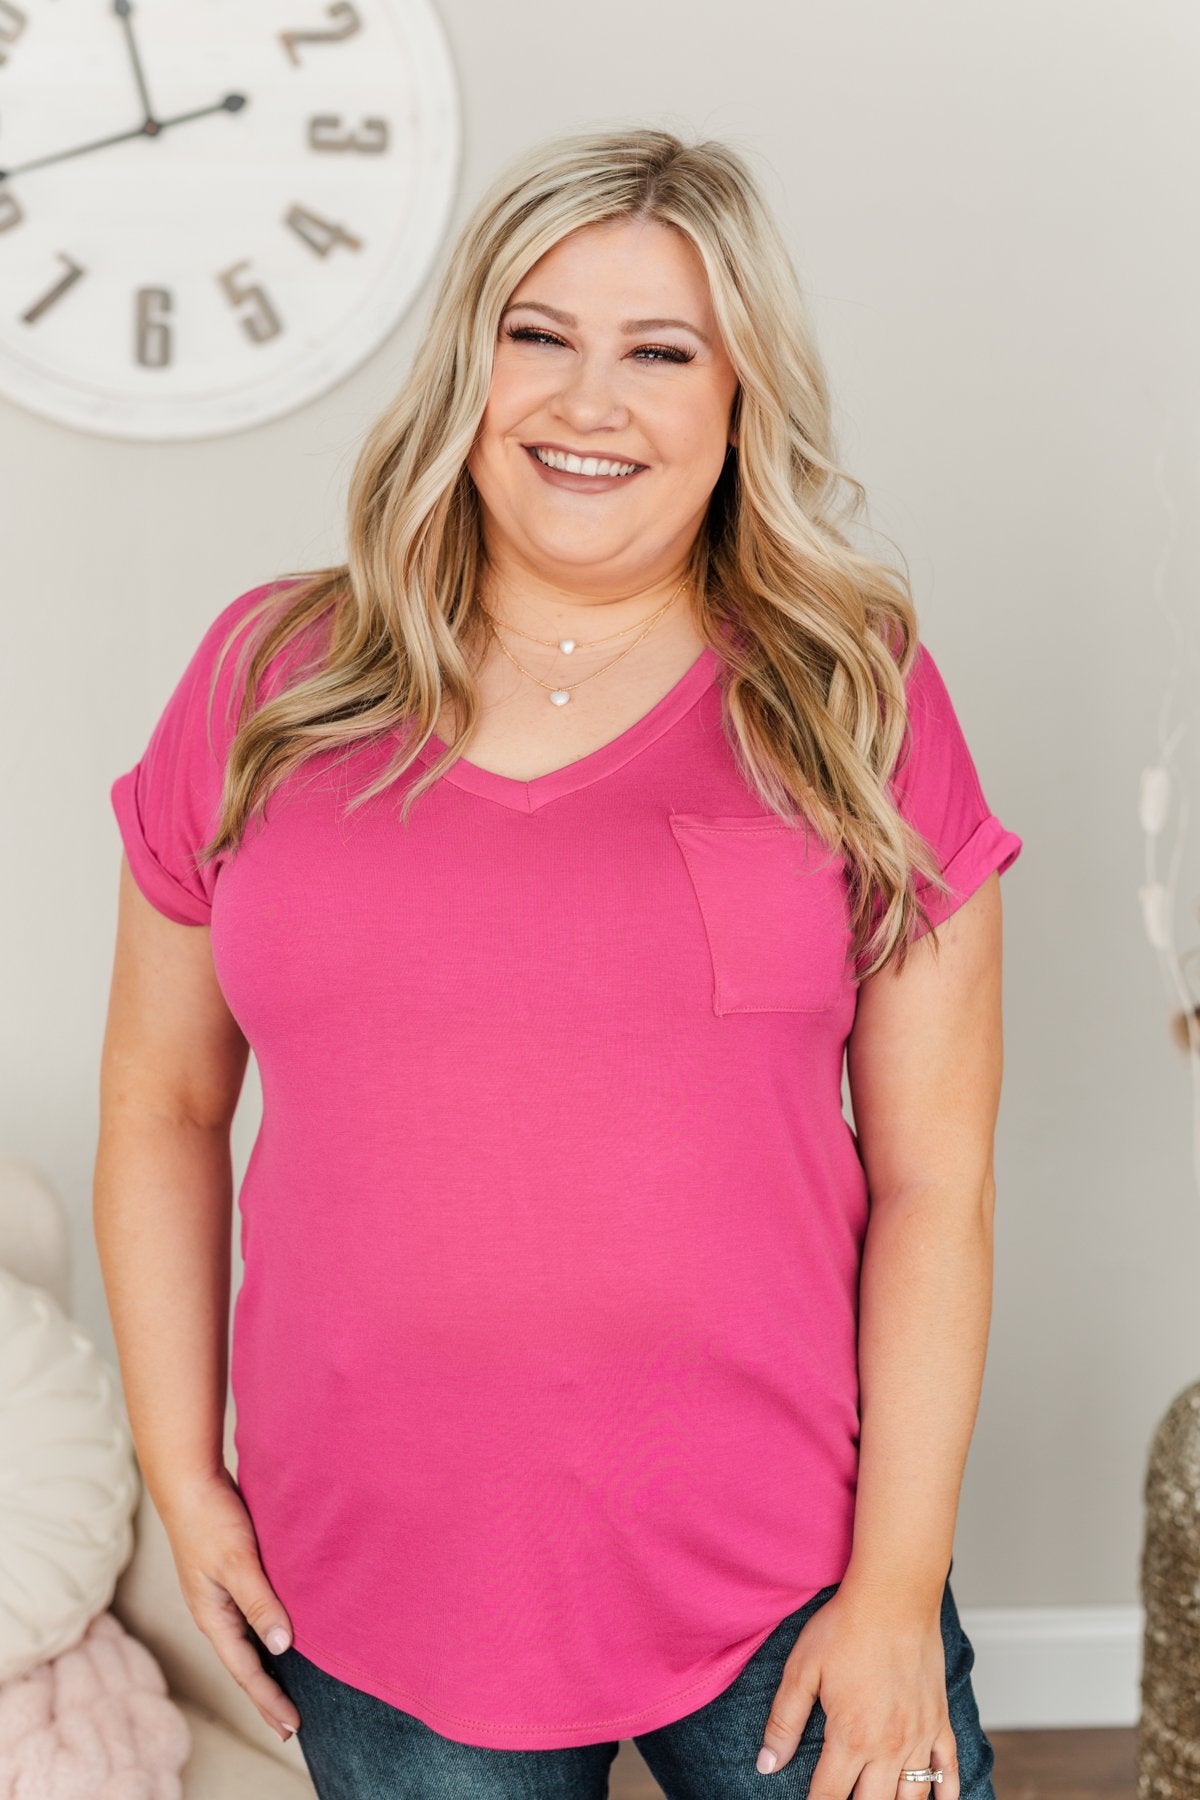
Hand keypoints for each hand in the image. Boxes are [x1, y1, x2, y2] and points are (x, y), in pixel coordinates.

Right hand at [157, 1466, 301, 1743]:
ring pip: (247, 1641)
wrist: (189, 1481)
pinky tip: (281, 1635)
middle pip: (244, 1664)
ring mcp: (219, 1596)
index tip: (292, 1726)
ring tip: (287, 1690)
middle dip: (266, 1695)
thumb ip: (260, 1602)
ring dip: (267, 1667)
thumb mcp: (238, 1562)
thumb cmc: (210, 1519)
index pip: (245, 1670)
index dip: (269, 1698)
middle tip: (290, 1726)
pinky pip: (250, 1617)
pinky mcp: (228, 1576)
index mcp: (212, 1617)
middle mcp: (215, 1612)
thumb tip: (283, 1646)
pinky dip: (266, 1634)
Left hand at [754, 1584, 958, 1797]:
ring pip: (910, 1796)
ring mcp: (920, 1735)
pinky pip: (949, 1770)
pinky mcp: (940, 1719)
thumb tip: (766, 1765)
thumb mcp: (802, 1670)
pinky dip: (946, 1793)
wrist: (893, 1595)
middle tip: (840, 1799)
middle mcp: (889, 1746)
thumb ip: (783, 1722)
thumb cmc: (845, 1627)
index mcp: (851, 1736)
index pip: (828, 1796)